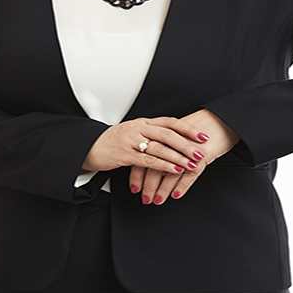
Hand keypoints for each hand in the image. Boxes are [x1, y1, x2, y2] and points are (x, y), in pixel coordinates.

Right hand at [82, 117, 207, 174]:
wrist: (90, 146)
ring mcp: (131, 140)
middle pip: (168, 134)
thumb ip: (151, 133)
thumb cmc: (114, 141)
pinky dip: (164, 165)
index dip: (187, 129)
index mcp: (143, 122)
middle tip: (200, 151)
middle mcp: (139, 128)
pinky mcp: (125, 154)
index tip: (202, 135)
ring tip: (192, 164)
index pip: (170, 122)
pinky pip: (148, 160)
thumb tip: (174, 138)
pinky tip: (174, 170)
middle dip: (186, 143)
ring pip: (160, 147)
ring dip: (178, 156)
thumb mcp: (134, 132)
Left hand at [129, 109, 239, 204]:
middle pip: (155, 166)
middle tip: (145, 199)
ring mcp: (188, 150)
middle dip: (148, 185)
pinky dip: (182, 185)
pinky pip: (190, 174)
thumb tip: (153, 158)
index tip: (134, 188)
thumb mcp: (180, 134)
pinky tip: (176, 195)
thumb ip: (166, 145)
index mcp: (165, 135)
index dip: (139, 174)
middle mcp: (173, 142)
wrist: (221, 119)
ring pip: (170, 172)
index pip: (145, 157)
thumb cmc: (201, 127)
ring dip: (162, 189)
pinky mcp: (202, 156)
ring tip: (158, 200)